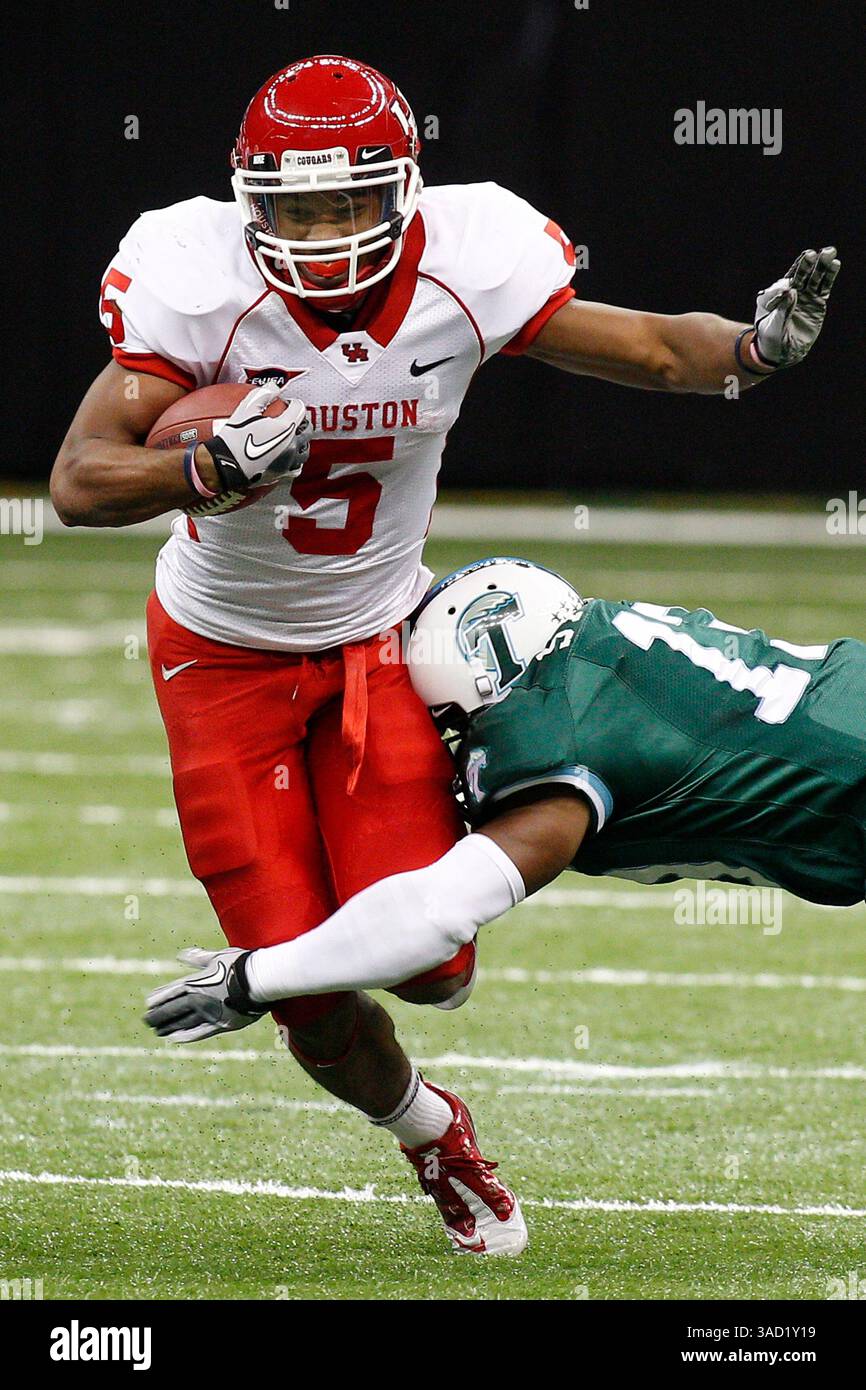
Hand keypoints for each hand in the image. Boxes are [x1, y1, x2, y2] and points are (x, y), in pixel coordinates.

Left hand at [144, 946, 266, 1043]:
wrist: (260, 980)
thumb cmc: (240, 964)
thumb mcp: (216, 958)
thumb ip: (198, 959)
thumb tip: (182, 954)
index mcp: (194, 983)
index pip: (170, 993)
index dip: (158, 999)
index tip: (148, 1004)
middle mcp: (197, 1000)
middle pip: (172, 1010)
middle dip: (158, 1016)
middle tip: (147, 1021)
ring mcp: (207, 1014)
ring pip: (182, 1023)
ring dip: (168, 1027)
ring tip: (158, 1031)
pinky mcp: (220, 1024)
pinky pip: (198, 1033)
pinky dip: (185, 1036)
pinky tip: (175, 1039)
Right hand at [203, 386, 311, 492]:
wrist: (225, 466)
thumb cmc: (234, 437)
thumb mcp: (246, 408)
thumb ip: (263, 394)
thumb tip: (274, 386)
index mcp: (285, 427)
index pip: (300, 409)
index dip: (293, 403)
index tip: (286, 403)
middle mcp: (292, 445)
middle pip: (307, 429)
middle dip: (300, 421)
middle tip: (289, 418)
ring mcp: (289, 461)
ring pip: (305, 449)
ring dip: (301, 441)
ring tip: (291, 437)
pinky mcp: (283, 474)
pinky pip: (297, 467)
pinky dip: (295, 460)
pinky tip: (288, 455)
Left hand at [752, 247, 840, 369]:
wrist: (782, 352)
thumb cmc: (771, 338)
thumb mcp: (772, 326)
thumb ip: (782, 309)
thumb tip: (792, 291)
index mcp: (774, 295)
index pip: (783, 283)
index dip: (790, 277)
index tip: (794, 277)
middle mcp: (790, 292)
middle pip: (801, 275)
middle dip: (808, 264)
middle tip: (815, 254)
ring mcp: (804, 296)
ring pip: (814, 278)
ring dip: (821, 266)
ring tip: (829, 252)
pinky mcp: (816, 302)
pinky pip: (823, 288)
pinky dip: (829, 276)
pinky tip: (835, 264)